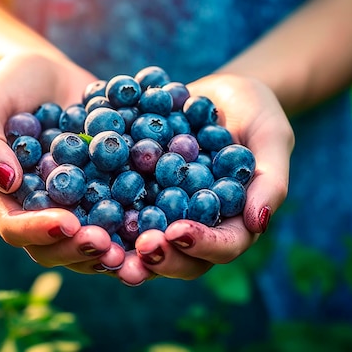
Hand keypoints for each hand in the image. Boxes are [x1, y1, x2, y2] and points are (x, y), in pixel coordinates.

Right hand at [0, 54, 124, 273]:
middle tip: (106, 245)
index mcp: (7, 198)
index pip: (15, 227)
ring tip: (138, 245)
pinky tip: (164, 217)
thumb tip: (6, 181)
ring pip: (92, 238)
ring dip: (114, 248)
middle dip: (80, 248)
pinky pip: (123, 211)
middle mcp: (43, 208)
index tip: (66, 223)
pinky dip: (141, 219)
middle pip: (56, 245)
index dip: (39, 231)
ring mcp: (78, 203)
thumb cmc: (11, 84)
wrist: (52, 72)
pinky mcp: (107, 189)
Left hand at [115, 73, 293, 284]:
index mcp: (233, 222)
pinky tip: (79, 205)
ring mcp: (165, 212)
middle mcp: (197, 225)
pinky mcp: (138, 192)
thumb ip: (269, 179)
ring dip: (125, 247)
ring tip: (104, 243)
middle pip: (181, 256)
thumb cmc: (256, 114)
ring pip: (145, 241)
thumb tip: (259, 224)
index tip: (179, 233)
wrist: (219, 94)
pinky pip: (119, 206)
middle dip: (160, 257)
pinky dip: (101, 209)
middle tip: (139, 249)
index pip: (223, 246)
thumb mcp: (271, 137)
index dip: (201, 245)